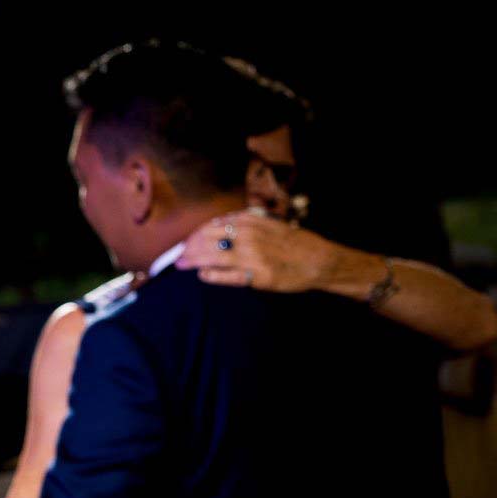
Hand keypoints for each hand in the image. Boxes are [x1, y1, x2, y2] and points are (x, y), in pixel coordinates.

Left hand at [177, 209, 340, 293]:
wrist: (318, 260)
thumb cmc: (292, 242)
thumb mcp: (268, 223)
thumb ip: (245, 223)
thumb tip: (217, 225)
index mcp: (252, 221)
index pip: (213, 225)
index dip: (196, 234)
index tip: (187, 241)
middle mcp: (249, 236)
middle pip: (208, 240)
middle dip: (190, 248)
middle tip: (178, 256)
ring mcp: (252, 256)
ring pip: (213, 256)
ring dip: (194, 260)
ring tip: (183, 264)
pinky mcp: (256, 275)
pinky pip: (227, 275)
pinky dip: (211, 274)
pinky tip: (202, 275)